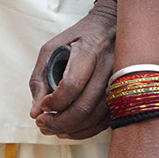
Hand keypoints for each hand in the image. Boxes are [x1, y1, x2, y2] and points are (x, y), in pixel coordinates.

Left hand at [29, 9, 114, 138]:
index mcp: (88, 50)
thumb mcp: (52, 48)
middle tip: (42, 123)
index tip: (42, 106)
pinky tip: (69, 130)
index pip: (72, 85)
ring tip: (51, 128)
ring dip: (69, 129)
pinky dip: (85, 130)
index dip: (54, 101)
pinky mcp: (123, 94)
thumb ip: (40, 78)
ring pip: (94, 118)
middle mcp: (107, 67)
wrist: (111, 26)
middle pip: (83, 107)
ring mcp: (119, 82)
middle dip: (58, 122)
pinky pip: (104, 121)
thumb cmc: (78, 37)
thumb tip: (35, 111)